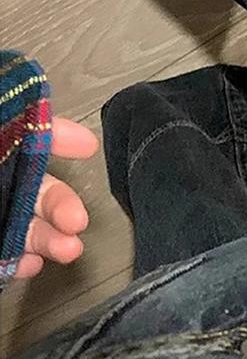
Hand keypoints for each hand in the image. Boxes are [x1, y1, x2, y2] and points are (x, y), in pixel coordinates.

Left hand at [15, 118, 98, 278]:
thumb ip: (31, 131)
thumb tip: (82, 136)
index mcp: (5, 154)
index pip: (35, 145)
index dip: (60, 142)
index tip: (88, 148)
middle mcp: (3, 186)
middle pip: (38, 194)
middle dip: (63, 207)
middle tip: (78, 221)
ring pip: (25, 229)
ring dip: (51, 241)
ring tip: (69, 250)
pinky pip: (6, 257)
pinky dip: (19, 263)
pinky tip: (29, 265)